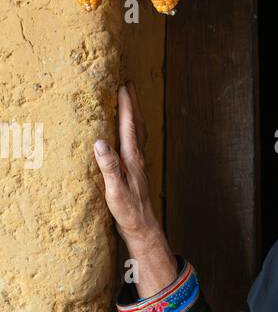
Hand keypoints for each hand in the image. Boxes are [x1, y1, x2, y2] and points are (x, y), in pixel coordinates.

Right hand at [93, 82, 177, 295]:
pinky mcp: (136, 172)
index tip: (123, 86)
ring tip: (129, 102)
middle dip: (133, 104)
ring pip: (138, 133)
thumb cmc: (128, 211)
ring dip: (134, 115)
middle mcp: (137, 158)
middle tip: (128, 84)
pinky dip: (132, 131)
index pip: (129, 126)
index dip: (126, 106)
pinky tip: (128, 134)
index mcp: (132, 159)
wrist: (143, 227)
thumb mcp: (115, 190)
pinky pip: (135, 143)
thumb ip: (108, 166)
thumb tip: (99, 142)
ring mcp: (138, 164)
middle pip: (137, 125)